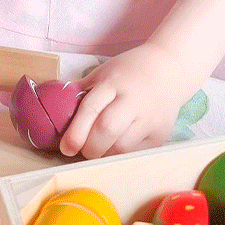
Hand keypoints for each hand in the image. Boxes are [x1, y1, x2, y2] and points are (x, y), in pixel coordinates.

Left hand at [59, 42, 195, 159]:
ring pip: (122, 147)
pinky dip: (122, 156)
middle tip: (82, 151)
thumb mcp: (103, 72)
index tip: (66, 147)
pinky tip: (116, 148)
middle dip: (89, 148)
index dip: (75, 133)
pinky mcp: (161, 133)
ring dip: (105, 155)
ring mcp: (150, 118)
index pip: (91, 109)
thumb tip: (53, 109)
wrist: (170, 68)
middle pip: (107, 131)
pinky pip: (136, 153)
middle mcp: (133, 100)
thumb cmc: (130, 71)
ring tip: (99, 150)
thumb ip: (81, 91)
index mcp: (114, 83)